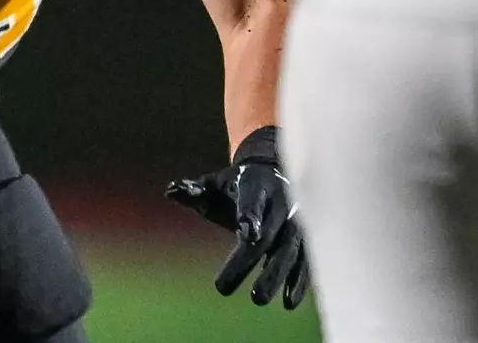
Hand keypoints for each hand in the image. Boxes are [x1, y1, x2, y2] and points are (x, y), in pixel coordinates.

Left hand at [165, 125, 309, 309]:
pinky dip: (300, 280)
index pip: (253, 201)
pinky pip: (306, 260)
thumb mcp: (214, 183)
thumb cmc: (236, 184)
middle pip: (268, 234)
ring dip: (277, 275)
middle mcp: (281, 203)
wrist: (272, 174)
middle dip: (248, 260)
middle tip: (222, 287)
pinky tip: (289, 302)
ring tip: (259, 298)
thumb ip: (194, 189)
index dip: (251, 216)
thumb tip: (171, 190)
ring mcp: (297, 221)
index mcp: (256, 184)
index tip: (247, 234)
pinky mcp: (306, 238)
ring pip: (290, 250)